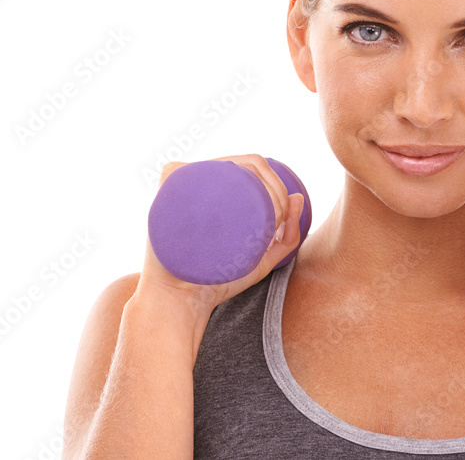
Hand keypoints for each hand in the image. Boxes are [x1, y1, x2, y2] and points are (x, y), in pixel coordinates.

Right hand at [139, 154, 305, 316]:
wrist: (181, 301)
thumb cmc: (218, 281)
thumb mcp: (261, 260)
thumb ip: (286, 236)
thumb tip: (298, 197)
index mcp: (216, 191)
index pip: (251, 168)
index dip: (276, 185)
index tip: (282, 219)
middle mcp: (198, 181)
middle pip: (243, 163)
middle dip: (272, 186)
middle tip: (275, 220)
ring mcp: (180, 183)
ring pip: (224, 163)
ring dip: (255, 182)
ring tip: (261, 217)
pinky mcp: (166, 187)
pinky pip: (190, 168)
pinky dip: (218, 174)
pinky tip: (233, 199)